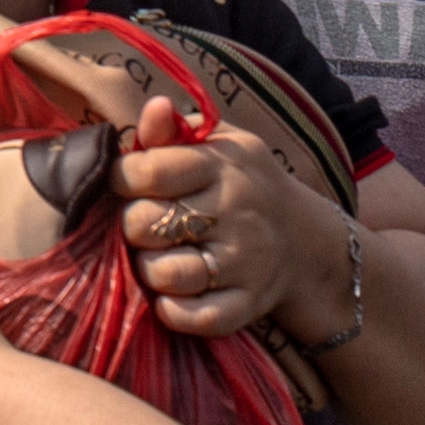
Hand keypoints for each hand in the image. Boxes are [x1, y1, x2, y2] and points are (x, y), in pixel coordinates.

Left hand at [111, 94, 347, 341]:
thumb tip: (155, 106)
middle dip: (131, 225)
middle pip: (147, 223)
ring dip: (148, 269)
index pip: (148, 171)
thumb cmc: (240, 183)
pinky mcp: (250, 303)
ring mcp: (245, 262)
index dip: (120, 179)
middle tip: (141, 223)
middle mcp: (237, 213)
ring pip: (168, 273)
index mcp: (222, 167)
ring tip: (155, 257)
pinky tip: (169, 297)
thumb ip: (174, 131)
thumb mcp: (217, 145)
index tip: (124, 184)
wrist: (304, 240)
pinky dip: (174, 313)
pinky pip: (200, 318)